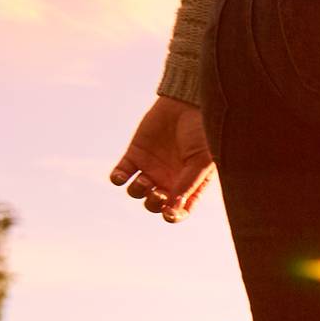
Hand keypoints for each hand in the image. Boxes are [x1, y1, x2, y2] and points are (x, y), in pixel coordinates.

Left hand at [111, 94, 213, 222]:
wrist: (186, 103)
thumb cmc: (202, 132)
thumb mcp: (201, 161)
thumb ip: (188, 185)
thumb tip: (173, 209)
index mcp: (189, 185)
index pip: (179, 211)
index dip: (173, 216)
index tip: (169, 213)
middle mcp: (169, 180)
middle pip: (154, 205)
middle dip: (153, 204)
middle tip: (158, 192)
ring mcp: (151, 168)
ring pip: (136, 192)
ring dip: (137, 191)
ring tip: (145, 179)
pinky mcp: (135, 155)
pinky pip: (120, 175)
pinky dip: (117, 178)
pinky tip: (121, 176)